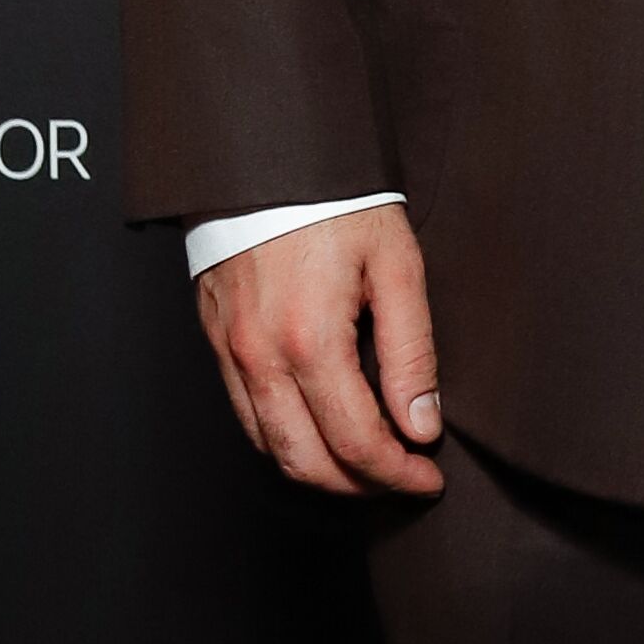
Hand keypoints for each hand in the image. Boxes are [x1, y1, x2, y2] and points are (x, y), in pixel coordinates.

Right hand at [194, 202, 443, 498]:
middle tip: (402, 480)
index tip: (428, 477)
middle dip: (361, 486)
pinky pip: (246, 417)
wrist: (266, 158)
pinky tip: (321, 431)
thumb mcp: (397, 266)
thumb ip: (411, 353)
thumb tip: (420, 425)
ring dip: (322, 471)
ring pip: (271, 449)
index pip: (357, 443)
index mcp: (311, 341)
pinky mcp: (216, 342)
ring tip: (368, 464)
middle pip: (307, 463)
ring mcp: (231, 353)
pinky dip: (286, 440)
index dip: (397, 473)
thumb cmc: (337, 203)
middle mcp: (261, 357)